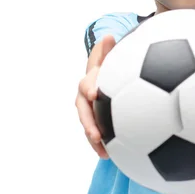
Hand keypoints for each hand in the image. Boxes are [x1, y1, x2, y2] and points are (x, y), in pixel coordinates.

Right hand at [75, 34, 116, 158]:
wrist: (107, 74)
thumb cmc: (111, 64)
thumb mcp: (109, 55)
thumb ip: (108, 49)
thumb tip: (108, 36)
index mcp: (90, 78)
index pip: (87, 82)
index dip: (89, 86)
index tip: (93, 93)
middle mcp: (85, 95)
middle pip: (83, 109)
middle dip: (88, 121)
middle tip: (95, 134)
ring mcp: (88, 109)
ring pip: (87, 124)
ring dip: (92, 137)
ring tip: (102, 151)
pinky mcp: (94, 119)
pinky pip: (94, 133)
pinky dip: (100, 145)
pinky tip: (109, 156)